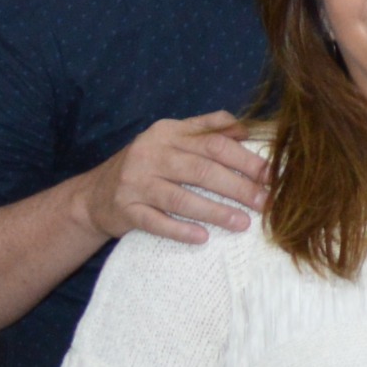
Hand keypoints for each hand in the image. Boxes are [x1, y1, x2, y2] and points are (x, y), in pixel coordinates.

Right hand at [85, 111, 268, 245]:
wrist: (95, 193)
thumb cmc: (147, 166)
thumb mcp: (172, 139)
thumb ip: (206, 129)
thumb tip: (245, 127)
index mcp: (168, 132)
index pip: (214, 144)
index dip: (246, 159)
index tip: (272, 176)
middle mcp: (150, 153)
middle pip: (202, 170)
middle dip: (238, 187)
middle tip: (265, 204)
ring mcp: (135, 182)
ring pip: (180, 197)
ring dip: (215, 211)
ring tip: (242, 223)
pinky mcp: (125, 209)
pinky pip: (155, 222)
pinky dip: (179, 230)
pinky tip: (202, 238)